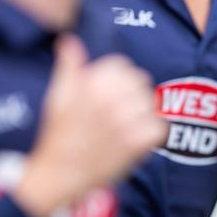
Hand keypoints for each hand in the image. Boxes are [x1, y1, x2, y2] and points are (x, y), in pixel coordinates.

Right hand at [15, 35, 165, 216]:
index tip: (111, 91)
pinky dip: (151, 133)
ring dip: (142, 112)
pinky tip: (136, 138)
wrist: (61, 175)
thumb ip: (68, 67)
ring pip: (151, 103)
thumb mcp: (57, 96)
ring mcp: (125, 122)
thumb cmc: (59, 135)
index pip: (123, 66)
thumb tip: (70, 41)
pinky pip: (159, 127)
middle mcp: (110, 101)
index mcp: (91, 86)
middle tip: (120, 110)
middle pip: (141, 82)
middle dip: (132, 93)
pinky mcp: (137, 143)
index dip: (118, 78)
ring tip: (127, 124)